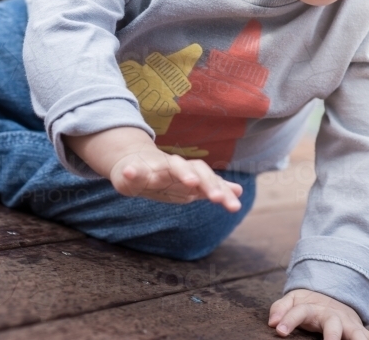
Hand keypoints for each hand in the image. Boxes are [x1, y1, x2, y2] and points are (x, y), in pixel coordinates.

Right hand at [108, 146, 242, 211]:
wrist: (132, 163)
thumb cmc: (164, 177)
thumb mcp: (189, 185)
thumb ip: (212, 187)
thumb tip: (239, 190)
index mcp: (187, 173)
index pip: (208, 177)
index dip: (221, 189)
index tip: (235, 206)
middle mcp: (173, 167)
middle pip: (194, 169)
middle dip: (207, 183)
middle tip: (218, 198)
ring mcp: (153, 168)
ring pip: (169, 166)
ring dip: (181, 172)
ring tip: (192, 183)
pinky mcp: (131, 172)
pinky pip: (131, 171)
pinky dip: (131, 172)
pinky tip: (129, 173)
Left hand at [269, 289, 368, 339]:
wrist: (332, 296)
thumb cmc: (308, 304)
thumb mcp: (292, 301)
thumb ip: (280, 308)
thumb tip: (271, 322)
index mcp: (313, 308)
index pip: (299, 311)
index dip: (288, 319)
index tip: (278, 330)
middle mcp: (333, 316)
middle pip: (332, 324)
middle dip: (332, 335)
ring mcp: (348, 325)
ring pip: (357, 333)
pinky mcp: (360, 332)